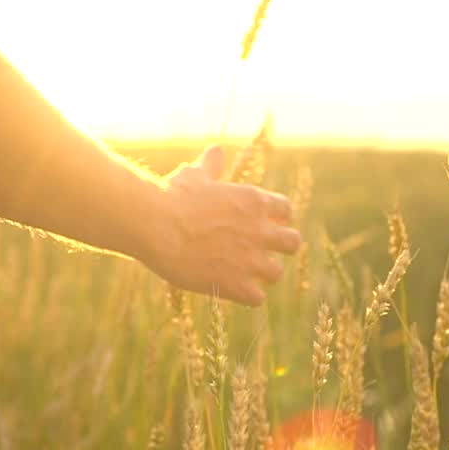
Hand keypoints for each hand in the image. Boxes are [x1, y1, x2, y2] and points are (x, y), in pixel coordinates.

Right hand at [142, 145, 301, 305]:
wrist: (156, 225)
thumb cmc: (172, 196)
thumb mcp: (194, 174)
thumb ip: (211, 166)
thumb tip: (216, 151)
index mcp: (254, 201)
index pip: (286, 210)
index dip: (275, 218)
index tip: (261, 223)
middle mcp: (260, 231)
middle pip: (292, 243)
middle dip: (279, 247)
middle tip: (259, 251)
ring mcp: (251, 260)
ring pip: (276, 273)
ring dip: (262, 273)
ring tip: (241, 272)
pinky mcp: (237, 285)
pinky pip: (257, 298)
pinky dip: (246, 296)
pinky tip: (228, 288)